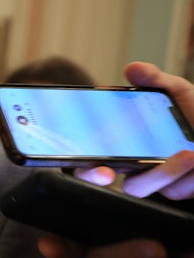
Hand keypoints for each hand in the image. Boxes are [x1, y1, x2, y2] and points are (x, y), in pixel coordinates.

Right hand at [74, 63, 193, 198]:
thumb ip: (154, 80)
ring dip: (160, 173)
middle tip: (104, 173)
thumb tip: (134, 68)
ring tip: (186, 153)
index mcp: (122, 140)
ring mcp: (152, 178)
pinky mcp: (175, 188)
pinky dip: (179, 171)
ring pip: (137, 187)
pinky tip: (191, 155)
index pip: (88, 151)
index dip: (76, 153)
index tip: (74, 150)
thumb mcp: (176, 91)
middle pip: (99, 177)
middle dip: (94, 177)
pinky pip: (171, 189)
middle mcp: (132, 163)